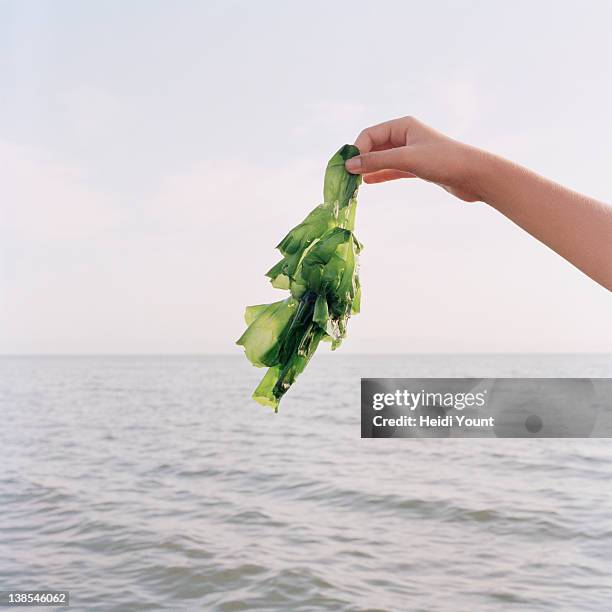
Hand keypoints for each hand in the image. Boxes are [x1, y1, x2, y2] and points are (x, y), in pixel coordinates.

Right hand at [345, 116, 483, 201]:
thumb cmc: (443, 161)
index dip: (356, 149)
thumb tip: (349, 165)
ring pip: (382, 159)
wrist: (474, 176)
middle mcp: (405, 136)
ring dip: (368, 168)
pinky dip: (380, 175)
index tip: (347, 168)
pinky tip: (368, 182)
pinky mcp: (417, 167)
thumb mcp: (406, 159)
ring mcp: (411, 152)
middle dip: (360, 159)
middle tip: (346, 177)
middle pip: (374, 146)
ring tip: (354, 182)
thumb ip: (376, 162)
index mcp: (403, 126)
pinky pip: (392, 170)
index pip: (370, 135)